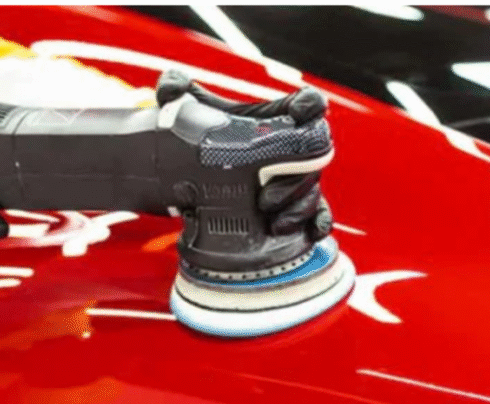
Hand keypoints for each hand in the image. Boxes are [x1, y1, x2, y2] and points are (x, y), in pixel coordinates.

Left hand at [157, 69, 332, 240]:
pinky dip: (317, 223)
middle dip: (295, 180)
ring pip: (312, 190)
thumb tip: (170, 86)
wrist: (197, 181)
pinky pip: (319, 214)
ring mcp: (297, 178)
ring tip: (274, 223)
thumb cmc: (207, 140)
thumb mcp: (189, 113)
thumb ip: (176, 91)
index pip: (307, 103)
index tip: (299, 113)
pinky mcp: (297, 205)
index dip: (310, 105)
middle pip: (313, 156)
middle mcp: (294, 147)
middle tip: (264, 198)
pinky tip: (311, 232)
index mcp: (277, 117)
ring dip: (298, 208)